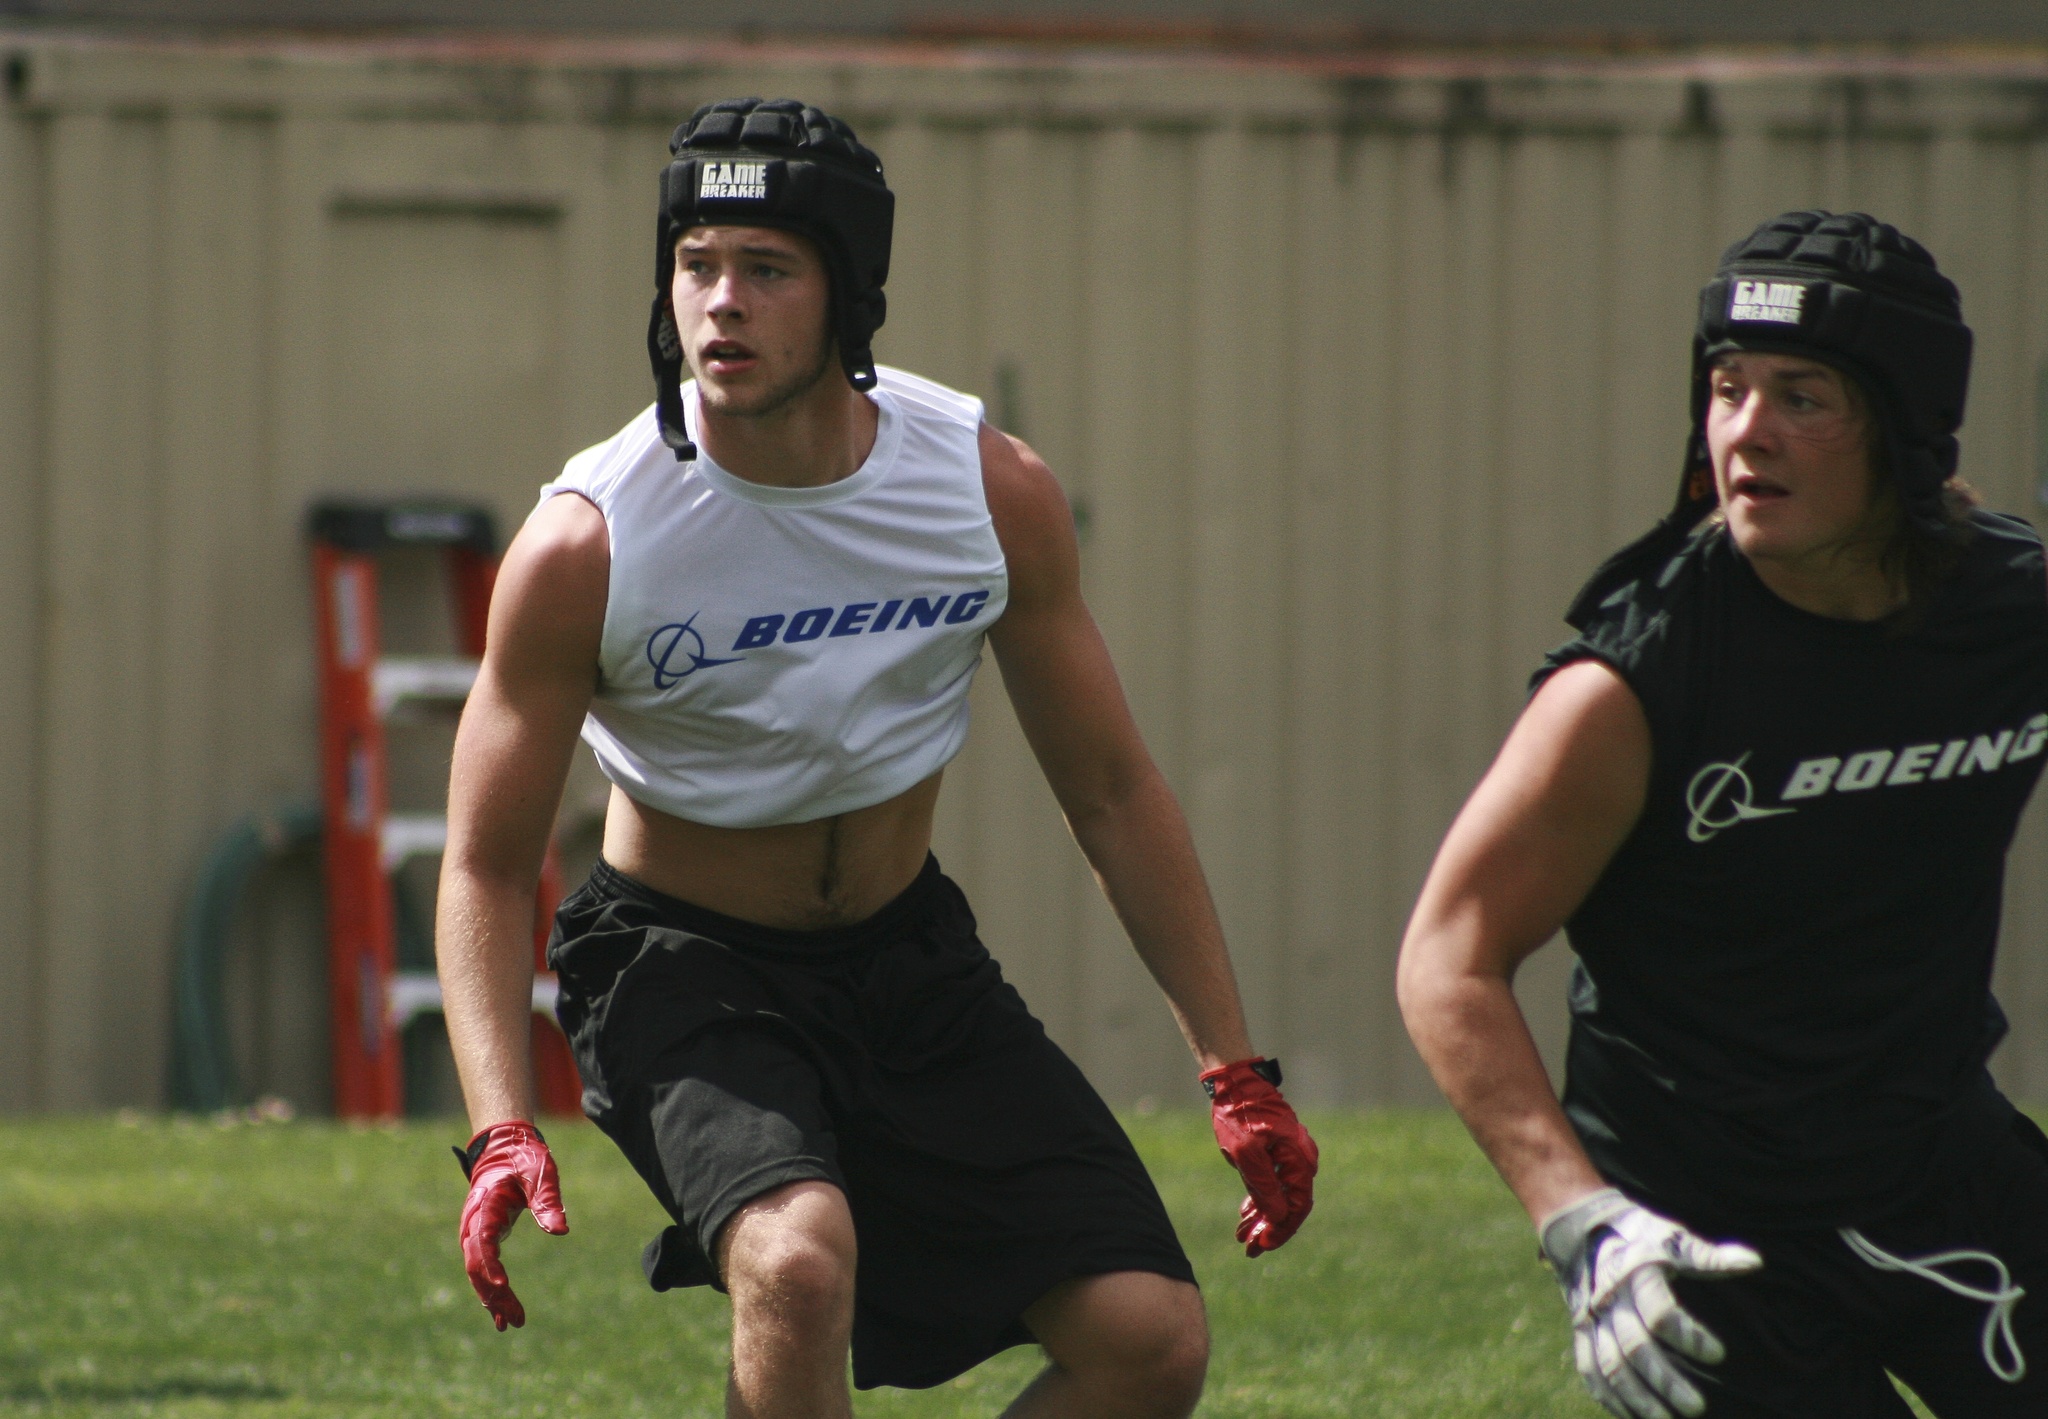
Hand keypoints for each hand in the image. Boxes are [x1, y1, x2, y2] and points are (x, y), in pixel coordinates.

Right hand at [454, 1121, 568, 1330]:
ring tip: (511, 1324)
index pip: (482, 1240)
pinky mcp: (481, 1238)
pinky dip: (491, 1290)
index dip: (490, 1265)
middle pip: (477, 1264)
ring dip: (492, 1298)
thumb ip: (548, 1200)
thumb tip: (561, 1231)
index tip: (503, 1286)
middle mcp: (473, 1222)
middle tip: (515, 1320)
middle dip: (494, 1294)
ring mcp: (474, 1231)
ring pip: (477, 1271)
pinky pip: (482, 1268)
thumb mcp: (541, 1172)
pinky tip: (502, 1312)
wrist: (504, 1148)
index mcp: (485, 1204)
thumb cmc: (525, 1158)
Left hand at [1201, 1057, 1318, 1254]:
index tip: (1262, 1246)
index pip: (1297, 1206)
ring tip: (1242, 1236)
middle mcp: (1300, 1158)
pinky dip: (1260, 1197)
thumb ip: (1264, 1186)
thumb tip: (1279, 1216)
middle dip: (1270, 1228)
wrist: (1234, 1080)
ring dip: (1262, 1216)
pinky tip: (1246, 1214)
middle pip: (1290, 1203)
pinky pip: (1273, 1180)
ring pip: (1280, 1194)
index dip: (1281, 1230)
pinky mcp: (1277, 1150)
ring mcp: (1289, 1154)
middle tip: (1249, 1250)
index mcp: (1298, 1159)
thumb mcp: (1246, 1154)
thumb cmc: (1240, 1114)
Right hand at [1539, 1188, 1762, 1417]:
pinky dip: (1608, 1397)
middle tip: (1697, 1407)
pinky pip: (1590, 1370)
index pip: (1658, 1311)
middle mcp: (1609, 1300)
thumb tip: (1754, 1261)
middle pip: (1634, 1347)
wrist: (1584, 1230)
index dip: (1688, 1336)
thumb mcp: (1672, 1239)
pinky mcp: (1581, 1332)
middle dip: (1665, 1380)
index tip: (1719, 1355)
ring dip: (1637, 1397)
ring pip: (1609, 1365)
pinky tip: (1633, 1416)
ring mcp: (1591, 1318)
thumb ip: (1709, 1257)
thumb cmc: (1641, 1238)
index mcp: (1634, 1275)